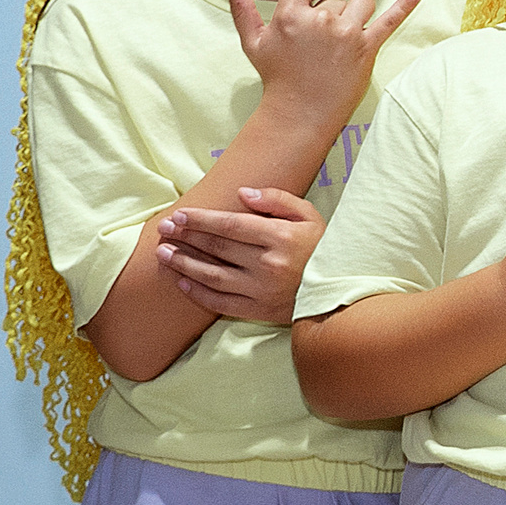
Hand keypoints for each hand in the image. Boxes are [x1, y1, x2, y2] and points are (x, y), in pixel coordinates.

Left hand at [153, 186, 321, 323]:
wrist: (342, 292)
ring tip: (163, 254)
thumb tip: (243, 194)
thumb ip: (278, 200)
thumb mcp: (310, 216)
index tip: (180, 215)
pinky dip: (197, 293)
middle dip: (185, 236)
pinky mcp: (258, 310)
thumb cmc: (324, 249)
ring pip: (211, 275)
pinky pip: (220, 302)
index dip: (201, 219)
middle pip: (216, 247)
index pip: (230, 225)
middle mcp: (268, 264)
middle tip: (164, 229)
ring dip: (183, 263)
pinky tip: (182, 282)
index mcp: (280, 237)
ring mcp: (261, 289)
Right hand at [223, 0, 423, 126]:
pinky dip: (405, 5)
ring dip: (357, 16)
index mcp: (291, 14)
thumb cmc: (277, 77)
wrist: (300, 113)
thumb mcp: (254, 44)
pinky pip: (391, 20)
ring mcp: (346, 34)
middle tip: (322, 45)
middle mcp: (320, 20)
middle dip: (334, 14)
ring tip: (343, 44)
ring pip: (362, 3)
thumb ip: (244, 10)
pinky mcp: (367, 48)